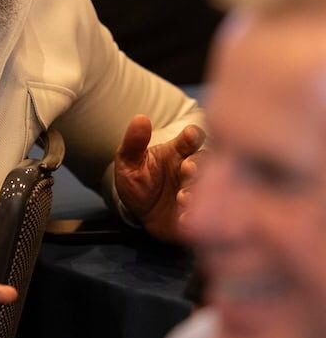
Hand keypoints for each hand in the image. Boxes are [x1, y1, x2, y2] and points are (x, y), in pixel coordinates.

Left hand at [114, 115, 204, 241]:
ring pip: (209, 187)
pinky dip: (196, 216)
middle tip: (187, 169)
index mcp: (178, 151)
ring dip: (197, 191)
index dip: (193, 135)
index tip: (190, 136)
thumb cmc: (138, 181)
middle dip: (197, 164)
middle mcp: (193, 168)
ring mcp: (199, 190)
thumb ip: (134, 143)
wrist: (139, 213)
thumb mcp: (129, 162)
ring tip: (182, 197)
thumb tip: (139, 118)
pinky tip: (184, 219)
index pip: (192, 137)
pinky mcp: (199, 213)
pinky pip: (205, 214)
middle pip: (204, 161)